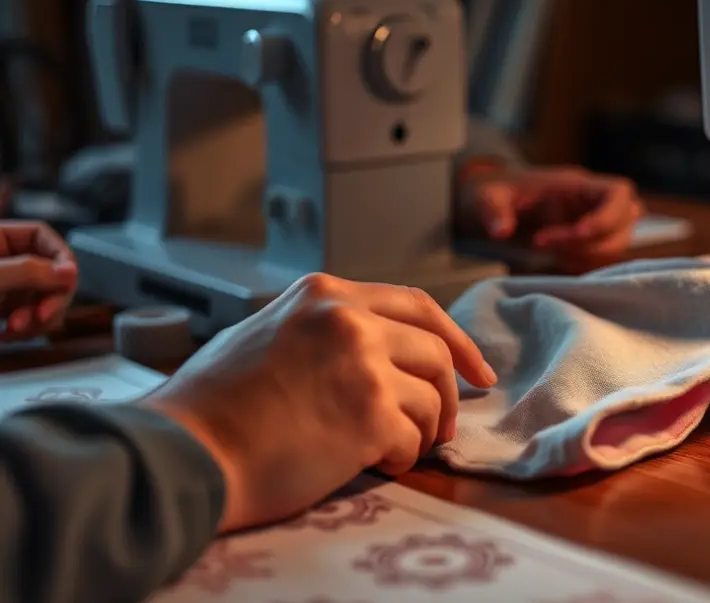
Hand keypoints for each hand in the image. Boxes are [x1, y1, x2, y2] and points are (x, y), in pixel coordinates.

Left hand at [0, 220, 77, 338]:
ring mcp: (4, 287)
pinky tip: (8, 336)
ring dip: (37, 319)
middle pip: (49, 270)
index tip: (67, 278)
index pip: (40, 235)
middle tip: (43, 315)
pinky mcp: (2, 311)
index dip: (59, 255)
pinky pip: (30, 317)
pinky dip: (26, 330)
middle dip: (49, 297)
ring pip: (43, 297)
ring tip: (15, 331)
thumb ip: (29, 271)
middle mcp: (5, 260)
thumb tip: (72, 270)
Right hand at [140, 273, 496, 533]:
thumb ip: (322, 330)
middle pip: (435, 349)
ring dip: (423, 430)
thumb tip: (377, 351)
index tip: (477, 370)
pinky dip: (403, 457)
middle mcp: (348, 319)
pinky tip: (376, 464)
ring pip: (431, 396)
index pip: (415, 304)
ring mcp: (362, 363)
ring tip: (393, 450)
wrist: (182, 452)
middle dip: (450, 392)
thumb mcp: (267, 333)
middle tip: (444, 426)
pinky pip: (413, 438)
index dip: (455, 339)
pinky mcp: (368, 414)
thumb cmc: (212, 406)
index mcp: (323, 295)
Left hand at [457, 165, 643, 262]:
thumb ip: (493, 210)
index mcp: (576, 184)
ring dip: (587, 257)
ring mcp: (591, 224)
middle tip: (547, 246)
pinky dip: (582, 266)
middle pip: (625, 224)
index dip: (607, 217)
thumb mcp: (486, 196)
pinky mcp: (585, 245)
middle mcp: (591, 203)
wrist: (490, 205)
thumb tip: (501, 231)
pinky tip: (553, 264)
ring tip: (548, 256)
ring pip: (616, 245)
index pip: (618, 192)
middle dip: (592, 243)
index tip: (576, 234)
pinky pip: (601, 260)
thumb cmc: (493, 194)